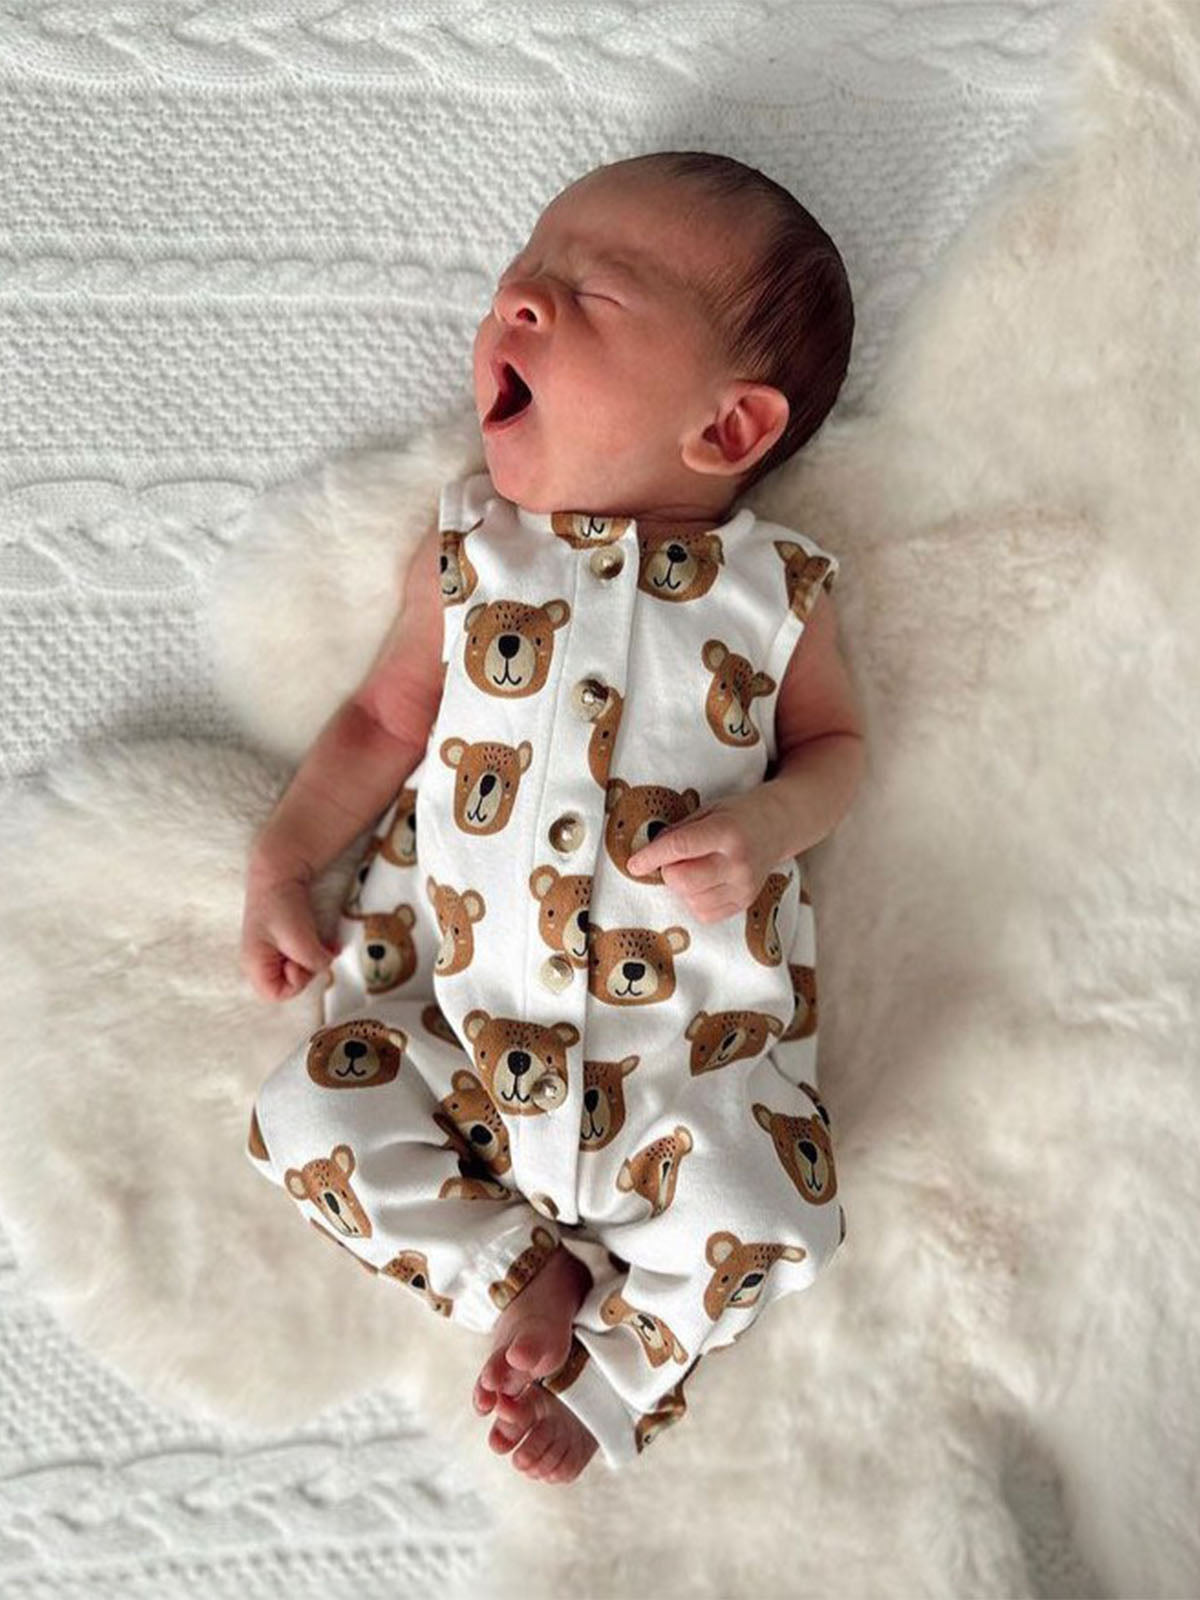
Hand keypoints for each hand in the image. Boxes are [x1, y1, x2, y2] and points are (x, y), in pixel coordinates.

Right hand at [241, 867, 340, 1001]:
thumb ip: (313, 962)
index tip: (302, 961)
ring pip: (300, 970)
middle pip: (290, 983)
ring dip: (316, 959)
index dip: (296, 983)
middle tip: (314, 948)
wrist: (280, 872)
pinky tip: (329, 942)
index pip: (276, 994)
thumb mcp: (300, 939)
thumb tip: (324, 965)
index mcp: (254, 964)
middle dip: (308, 969)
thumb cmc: (283, 905)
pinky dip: (319, 951)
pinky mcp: (286, 941)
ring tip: (325, 943)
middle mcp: (261, 961)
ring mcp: (273, 951)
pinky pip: (304, 957)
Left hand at [625, 793, 781, 921]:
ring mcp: (744, 886)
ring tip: (696, 868)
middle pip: (682, 880)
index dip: (651, 857)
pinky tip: (705, 883)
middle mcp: (738, 862)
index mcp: (728, 831)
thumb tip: (647, 855)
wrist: (777, 828)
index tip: (634, 864)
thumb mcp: (708, 810)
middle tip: (675, 860)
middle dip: (669, 871)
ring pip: (690, 900)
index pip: (680, 847)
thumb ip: (679, 832)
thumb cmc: (737, 815)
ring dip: (682, 887)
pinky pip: (704, 913)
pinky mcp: (744, 903)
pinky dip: (695, 900)